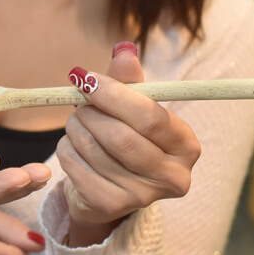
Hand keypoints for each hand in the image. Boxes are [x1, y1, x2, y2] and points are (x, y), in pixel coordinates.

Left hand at [59, 43, 200, 244]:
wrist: (107, 186)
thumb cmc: (126, 137)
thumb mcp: (132, 108)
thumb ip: (129, 80)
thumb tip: (124, 48)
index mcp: (187, 145)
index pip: (149, 116)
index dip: (113, 93)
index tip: (85, 77)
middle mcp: (173, 177)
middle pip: (120, 136)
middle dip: (90, 112)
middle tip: (78, 101)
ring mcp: (142, 197)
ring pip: (93, 149)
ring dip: (75, 128)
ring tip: (78, 123)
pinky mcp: (111, 206)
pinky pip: (75, 165)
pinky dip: (66, 148)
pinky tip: (74, 146)